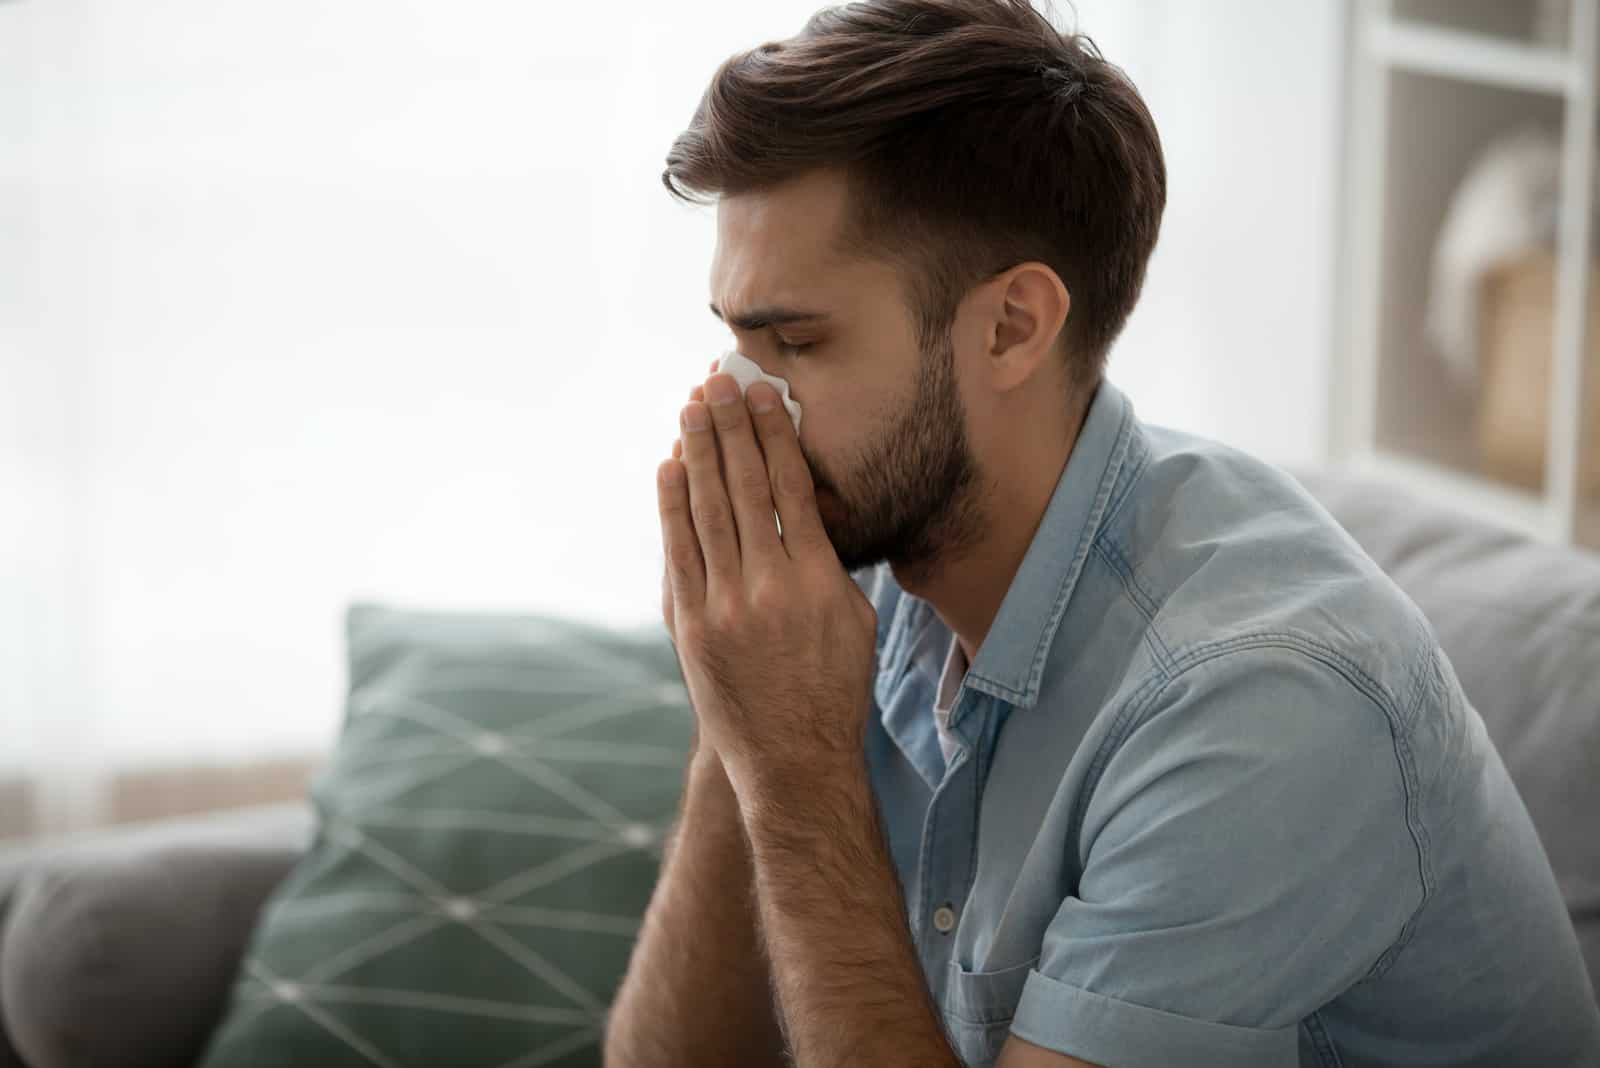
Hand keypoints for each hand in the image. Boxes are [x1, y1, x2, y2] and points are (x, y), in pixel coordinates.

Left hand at [656, 366, 877, 798]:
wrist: (791, 758)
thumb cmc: (834, 686)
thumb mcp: (855, 620)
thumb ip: (829, 562)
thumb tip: (805, 506)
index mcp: (818, 579)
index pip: (790, 487)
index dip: (774, 434)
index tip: (764, 394)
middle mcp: (769, 586)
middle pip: (743, 486)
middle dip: (730, 427)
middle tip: (718, 380)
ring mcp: (724, 606)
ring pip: (706, 510)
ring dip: (697, 452)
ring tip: (692, 409)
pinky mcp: (690, 625)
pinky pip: (678, 550)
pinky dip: (671, 505)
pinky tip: (670, 468)